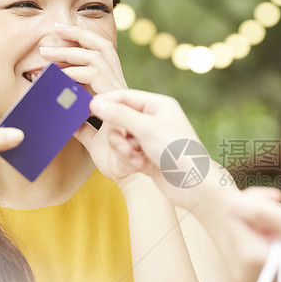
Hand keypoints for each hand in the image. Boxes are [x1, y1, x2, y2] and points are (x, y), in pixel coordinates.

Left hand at [39, 18, 134, 179]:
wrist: (132, 172)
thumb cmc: (119, 158)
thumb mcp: (96, 138)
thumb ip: (83, 127)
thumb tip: (67, 121)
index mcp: (116, 91)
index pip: (103, 55)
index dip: (88, 39)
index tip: (69, 28)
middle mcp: (120, 87)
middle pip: (103, 46)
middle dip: (79, 33)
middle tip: (56, 26)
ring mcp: (120, 91)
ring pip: (96, 56)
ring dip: (70, 51)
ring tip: (46, 51)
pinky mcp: (115, 98)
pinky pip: (93, 75)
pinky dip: (74, 72)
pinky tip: (58, 75)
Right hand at [88, 89, 231, 207]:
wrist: (193, 185)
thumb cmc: (177, 152)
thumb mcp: (146, 129)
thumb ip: (119, 114)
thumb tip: (95, 102)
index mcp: (159, 105)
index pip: (125, 96)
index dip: (106, 101)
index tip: (87, 107)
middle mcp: (155, 119)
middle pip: (120, 118)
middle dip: (118, 134)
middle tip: (124, 146)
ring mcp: (150, 138)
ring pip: (121, 137)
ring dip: (123, 149)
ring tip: (134, 159)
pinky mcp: (147, 156)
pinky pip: (127, 152)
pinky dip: (129, 159)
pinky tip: (139, 167)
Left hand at [228, 188, 280, 281]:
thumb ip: (265, 214)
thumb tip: (233, 204)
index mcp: (250, 259)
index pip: (234, 213)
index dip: (255, 200)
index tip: (279, 198)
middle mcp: (241, 276)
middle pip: (235, 228)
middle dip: (257, 215)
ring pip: (242, 241)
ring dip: (260, 231)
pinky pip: (247, 258)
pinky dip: (262, 247)